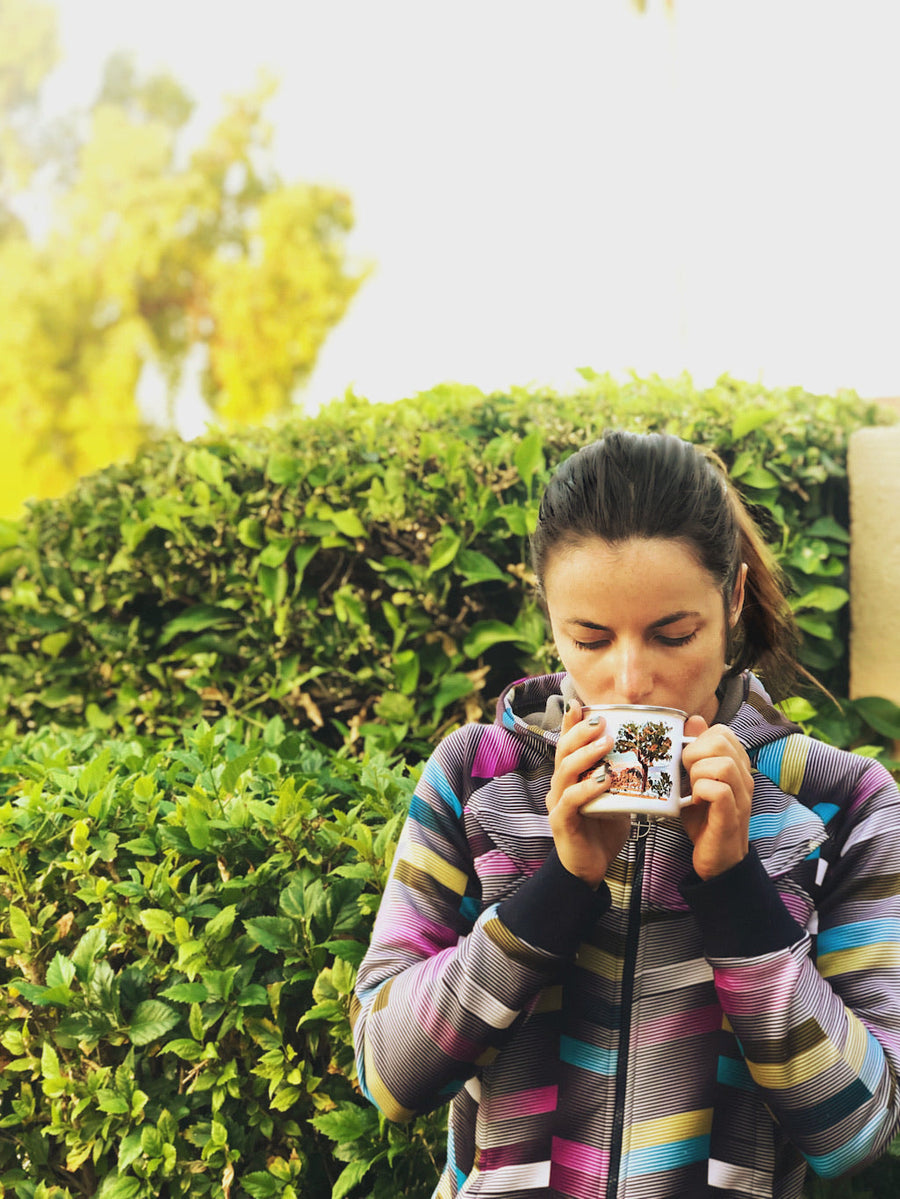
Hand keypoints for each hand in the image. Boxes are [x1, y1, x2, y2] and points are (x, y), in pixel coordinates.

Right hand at [545, 703, 630, 888]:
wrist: (591, 866)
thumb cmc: (603, 827)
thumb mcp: (615, 794)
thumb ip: (622, 773)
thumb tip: (648, 750)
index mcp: (569, 775)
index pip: (567, 742)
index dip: (570, 723)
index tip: (580, 704)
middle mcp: (558, 784)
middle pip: (563, 750)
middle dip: (581, 732)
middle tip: (601, 720)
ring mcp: (557, 802)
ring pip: (565, 770)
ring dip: (585, 754)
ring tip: (606, 744)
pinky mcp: (561, 821)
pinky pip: (570, 800)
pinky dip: (586, 788)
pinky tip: (603, 780)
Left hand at [679, 716, 753, 880]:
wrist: (717, 860)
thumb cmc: (705, 818)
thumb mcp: (695, 780)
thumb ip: (695, 750)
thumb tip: (693, 719)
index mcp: (736, 765)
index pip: (721, 731)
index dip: (698, 741)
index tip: (688, 762)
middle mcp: (744, 777)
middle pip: (721, 741)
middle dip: (694, 753)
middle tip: (687, 775)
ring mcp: (741, 796)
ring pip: (721, 764)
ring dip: (697, 774)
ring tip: (691, 789)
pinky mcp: (732, 816)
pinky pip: (719, 791)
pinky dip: (700, 792)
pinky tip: (694, 802)